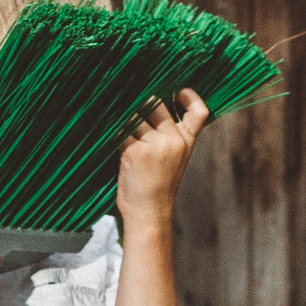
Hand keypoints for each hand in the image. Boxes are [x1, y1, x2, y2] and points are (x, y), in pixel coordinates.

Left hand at [116, 89, 210, 228]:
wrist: (149, 213)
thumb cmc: (157, 186)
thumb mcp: (173, 159)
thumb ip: (167, 135)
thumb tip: (144, 105)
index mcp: (187, 141)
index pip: (199, 112)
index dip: (190, 97)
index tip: (178, 91)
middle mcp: (174, 140)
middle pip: (155, 104)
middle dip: (139, 104)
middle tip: (126, 105)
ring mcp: (156, 145)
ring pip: (134, 115)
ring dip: (122, 118)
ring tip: (111, 120)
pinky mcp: (136, 151)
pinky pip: (120, 130)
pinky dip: (112, 130)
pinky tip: (106, 133)